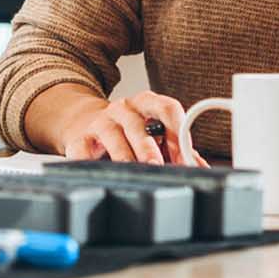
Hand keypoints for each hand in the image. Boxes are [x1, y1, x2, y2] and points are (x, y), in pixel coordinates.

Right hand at [38, 89, 205, 165]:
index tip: (185, 155)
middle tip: (157, 165)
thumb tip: (199, 167)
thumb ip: (176, 149)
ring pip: (113, 136)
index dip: (177, 131)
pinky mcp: (79, 138)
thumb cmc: (129, 132)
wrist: (86, 125)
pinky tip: (100, 174)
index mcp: (147, 103)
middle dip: (149, 147)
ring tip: (134, 171)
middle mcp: (123, 108)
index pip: (167, 108)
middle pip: (138, 124)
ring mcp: (100, 122)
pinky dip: (91, 162)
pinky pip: (83, 150)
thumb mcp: (154, 134)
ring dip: (125, 156)